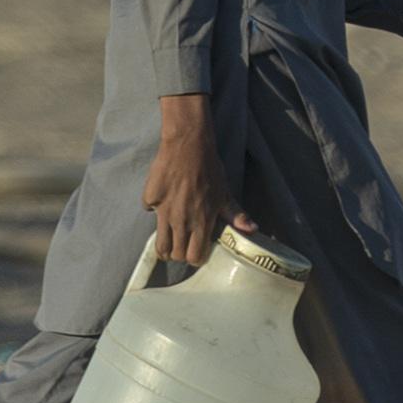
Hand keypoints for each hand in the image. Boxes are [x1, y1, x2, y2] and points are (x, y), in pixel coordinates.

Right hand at [142, 92, 236, 270]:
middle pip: (175, 254)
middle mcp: (181, 221)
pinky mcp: (151, 199)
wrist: (188, 145)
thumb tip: (252, 230)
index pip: (194, 257)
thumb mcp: (225, 193)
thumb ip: (236, 215)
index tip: (196, 252)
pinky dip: (155, 209)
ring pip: (160, 244)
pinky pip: (150, 211)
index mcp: (201, 222)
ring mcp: (164, 211)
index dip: (195, 258)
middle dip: (179, 254)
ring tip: (168, 240)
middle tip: (182, 246)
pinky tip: (163, 199)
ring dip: (164, 245)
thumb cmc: (210, 169)